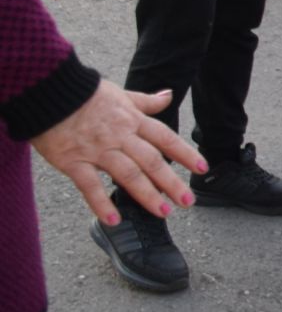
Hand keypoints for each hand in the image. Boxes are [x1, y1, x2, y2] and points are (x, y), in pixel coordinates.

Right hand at [29, 81, 204, 223]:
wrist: (48, 91)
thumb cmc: (84, 93)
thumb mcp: (121, 94)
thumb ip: (145, 101)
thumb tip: (168, 96)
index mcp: (132, 120)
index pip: (165, 138)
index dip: (185, 153)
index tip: (203, 168)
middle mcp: (120, 136)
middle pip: (152, 161)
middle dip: (171, 182)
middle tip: (188, 201)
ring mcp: (97, 150)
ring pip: (128, 174)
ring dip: (147, 195)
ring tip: (163, 212)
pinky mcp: (73, 161)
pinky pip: (89, 185)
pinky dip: (101, 203)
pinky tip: (114, 220)